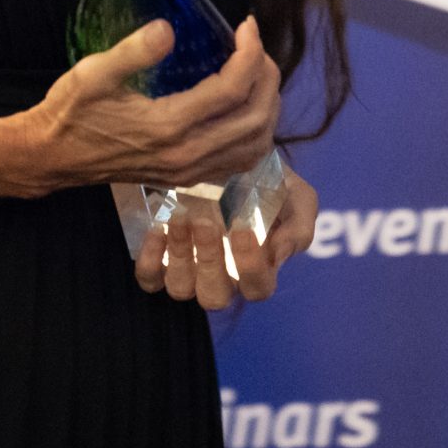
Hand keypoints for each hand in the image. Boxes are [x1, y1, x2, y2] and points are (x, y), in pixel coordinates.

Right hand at [27, 15, 281, 194]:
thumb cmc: (71, 112)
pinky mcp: (189, 178)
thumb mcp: (94, 73)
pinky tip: (245, 106)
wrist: (52, 158)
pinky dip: (257, 131)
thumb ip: (133, 51)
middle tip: (253, 45)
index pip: (233, 89)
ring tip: (255, 71)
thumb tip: (169, 28)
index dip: (250, 52)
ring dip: (267, 105)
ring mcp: (191, 171)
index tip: (246, 25)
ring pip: (256, 143)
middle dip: (266, 75)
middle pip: (256, 116)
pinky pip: (242, 159)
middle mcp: (188, 154)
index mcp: (168, 126)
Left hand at [134, 164, 317, 307]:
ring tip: (179, 217)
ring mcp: (187, 272)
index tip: (244, 227)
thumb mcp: (297, 197)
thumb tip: (278, 255)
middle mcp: (221, 277)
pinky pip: (149, 279)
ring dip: (179, 255)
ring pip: (180, 288)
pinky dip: (150, 259)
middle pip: (214, 296)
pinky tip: (157, 229)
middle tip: (205, 221)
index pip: (257, 288)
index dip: (251, 267)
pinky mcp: (158, 259)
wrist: (228, 151)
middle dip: (209, 260)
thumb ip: (298, 227)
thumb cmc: (268, 181)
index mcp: (256, 269)